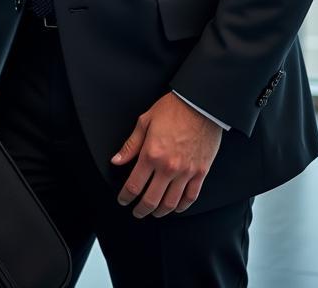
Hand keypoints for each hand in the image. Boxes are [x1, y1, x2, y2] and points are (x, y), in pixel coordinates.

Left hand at [111, 92, 222, 217]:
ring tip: (154, 212)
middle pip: (152, 200)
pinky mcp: (200, 172)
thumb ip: (130, 145)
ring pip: (171, 203)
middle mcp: (168, 167)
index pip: (134, 185)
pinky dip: (182, 206)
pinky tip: (175, 207)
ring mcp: (186, 172)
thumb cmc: (172, 110)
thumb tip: (117, 160)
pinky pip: (191, 197)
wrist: (200, 105)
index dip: (126, 197)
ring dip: (160, 212)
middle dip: (141, 210)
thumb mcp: (145, 122)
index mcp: (151, 154)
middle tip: (136, 212)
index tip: (122, 200)